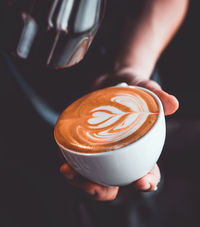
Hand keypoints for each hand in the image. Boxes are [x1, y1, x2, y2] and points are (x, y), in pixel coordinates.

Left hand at [60, 67, 178, 200]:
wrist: (110, 79)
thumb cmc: (131, 86)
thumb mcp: (144, 87)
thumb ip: (157, 94)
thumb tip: (173, 104)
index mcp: (139, 148)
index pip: (147, 170)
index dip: (147, 181)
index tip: (143, 182)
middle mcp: (119, 154)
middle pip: (115, 182)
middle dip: (105, 190)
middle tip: (95, 187)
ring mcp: (101, 151)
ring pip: (93, 176)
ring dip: (82, 181)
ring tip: (70, 172)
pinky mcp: (84, 144)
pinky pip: (78, 160)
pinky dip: (72, 166)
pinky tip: (65, 165)